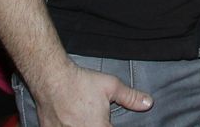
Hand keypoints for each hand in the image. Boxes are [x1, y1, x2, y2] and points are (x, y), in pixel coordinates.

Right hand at [29, 61, 151, 126]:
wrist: (51, 78)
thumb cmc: (80, 82)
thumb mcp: (111, 86)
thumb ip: (130, 97)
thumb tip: (148, 103)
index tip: (110, 123)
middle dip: (99, 126)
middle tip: (97, 119)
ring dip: (84, 126)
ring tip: (84, 118)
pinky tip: (70, 122)